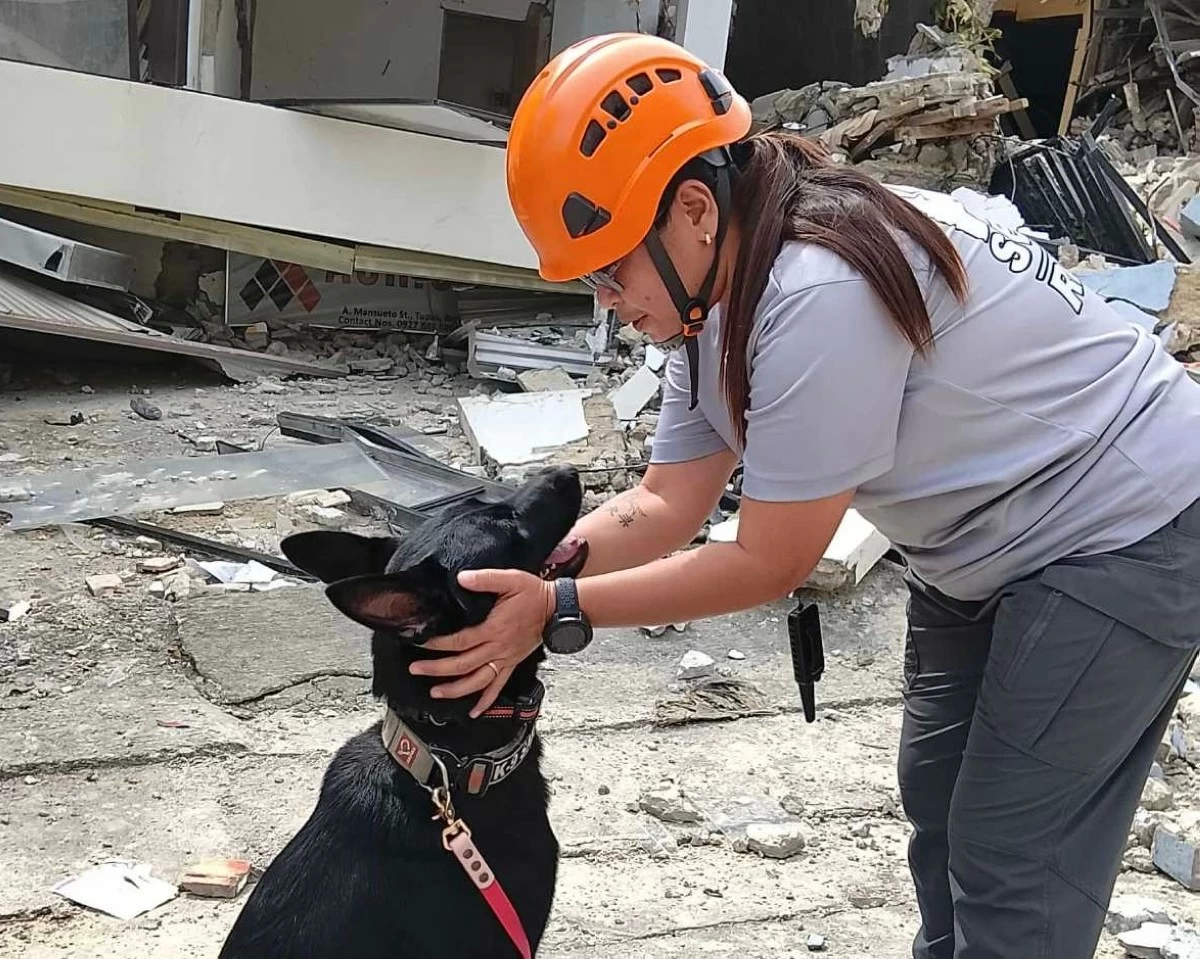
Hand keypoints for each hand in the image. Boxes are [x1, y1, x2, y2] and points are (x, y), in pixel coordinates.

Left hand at [410, 569, 555, 716]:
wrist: (557, 608)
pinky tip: (475, 711)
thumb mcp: (511, 579)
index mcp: (494, 629)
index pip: (460, 641)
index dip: (438, 644)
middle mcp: (498, 648)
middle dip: (437, 669)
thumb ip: (485, 578)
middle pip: (463, 665)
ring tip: (436, 693)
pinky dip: (486, 701)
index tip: (421, 643)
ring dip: (456, 690)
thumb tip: (462, 578)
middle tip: (416, 669)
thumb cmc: (535, 594)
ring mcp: (506, 659)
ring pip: (478, 681)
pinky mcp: (512, 663)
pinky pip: (498, 687)